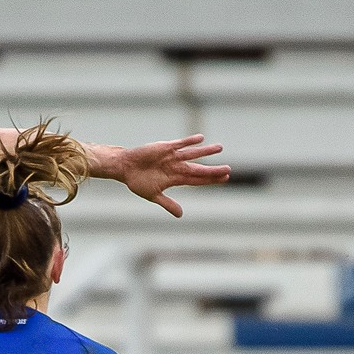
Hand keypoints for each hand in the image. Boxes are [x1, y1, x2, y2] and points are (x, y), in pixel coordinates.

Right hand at [108, 134, 231, 216]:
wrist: (125, 167)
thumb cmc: (137, 181)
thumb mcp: (153, 195)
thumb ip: (168, 204)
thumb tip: (181, 215)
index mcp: (175, 179)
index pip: (197, 180)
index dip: (210, 180)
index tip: (225, 179)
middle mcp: (176, 167)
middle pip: (199, 169)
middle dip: (213, 170)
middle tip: (228, 170)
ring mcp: (172, 157)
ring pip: (192, 154)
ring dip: (206, 152)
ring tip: (219, 148)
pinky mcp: (165, 148)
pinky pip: (180, 144)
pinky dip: (189, 141)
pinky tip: (201, 138)